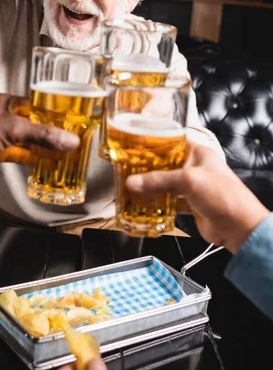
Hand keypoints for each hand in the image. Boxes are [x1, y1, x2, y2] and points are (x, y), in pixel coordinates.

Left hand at [0, 94, 79, 180]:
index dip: (54, 111)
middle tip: (74, 136)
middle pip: (35, 122)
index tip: (73, 119)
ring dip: (45, 146)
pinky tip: (51, 164)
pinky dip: (36, 159)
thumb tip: (70, 140)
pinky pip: (23, 155)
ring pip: (30, 140)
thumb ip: (42, 134)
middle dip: (52, 130)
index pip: (37, 104)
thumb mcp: (12, 129)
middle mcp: (4, 117)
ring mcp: (2, 136)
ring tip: (67, 151)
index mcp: (6, 102)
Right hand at [126, 142, 268, 253]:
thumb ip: (159, 181)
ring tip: (133, 187)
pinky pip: (170, 201)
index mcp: (198, 153)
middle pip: (166, 164)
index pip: (172, 142)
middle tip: (129, 169)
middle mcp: (195, 168)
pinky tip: (146, 205)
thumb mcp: (189, 181)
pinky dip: (159, 204)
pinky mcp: (191, 204)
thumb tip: (134, 182)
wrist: (240, 227)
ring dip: (152, 187)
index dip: (154, 143)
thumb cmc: (226, 197)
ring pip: (166, 184)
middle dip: (148, 168)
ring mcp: (193, 187)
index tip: (135, 146)